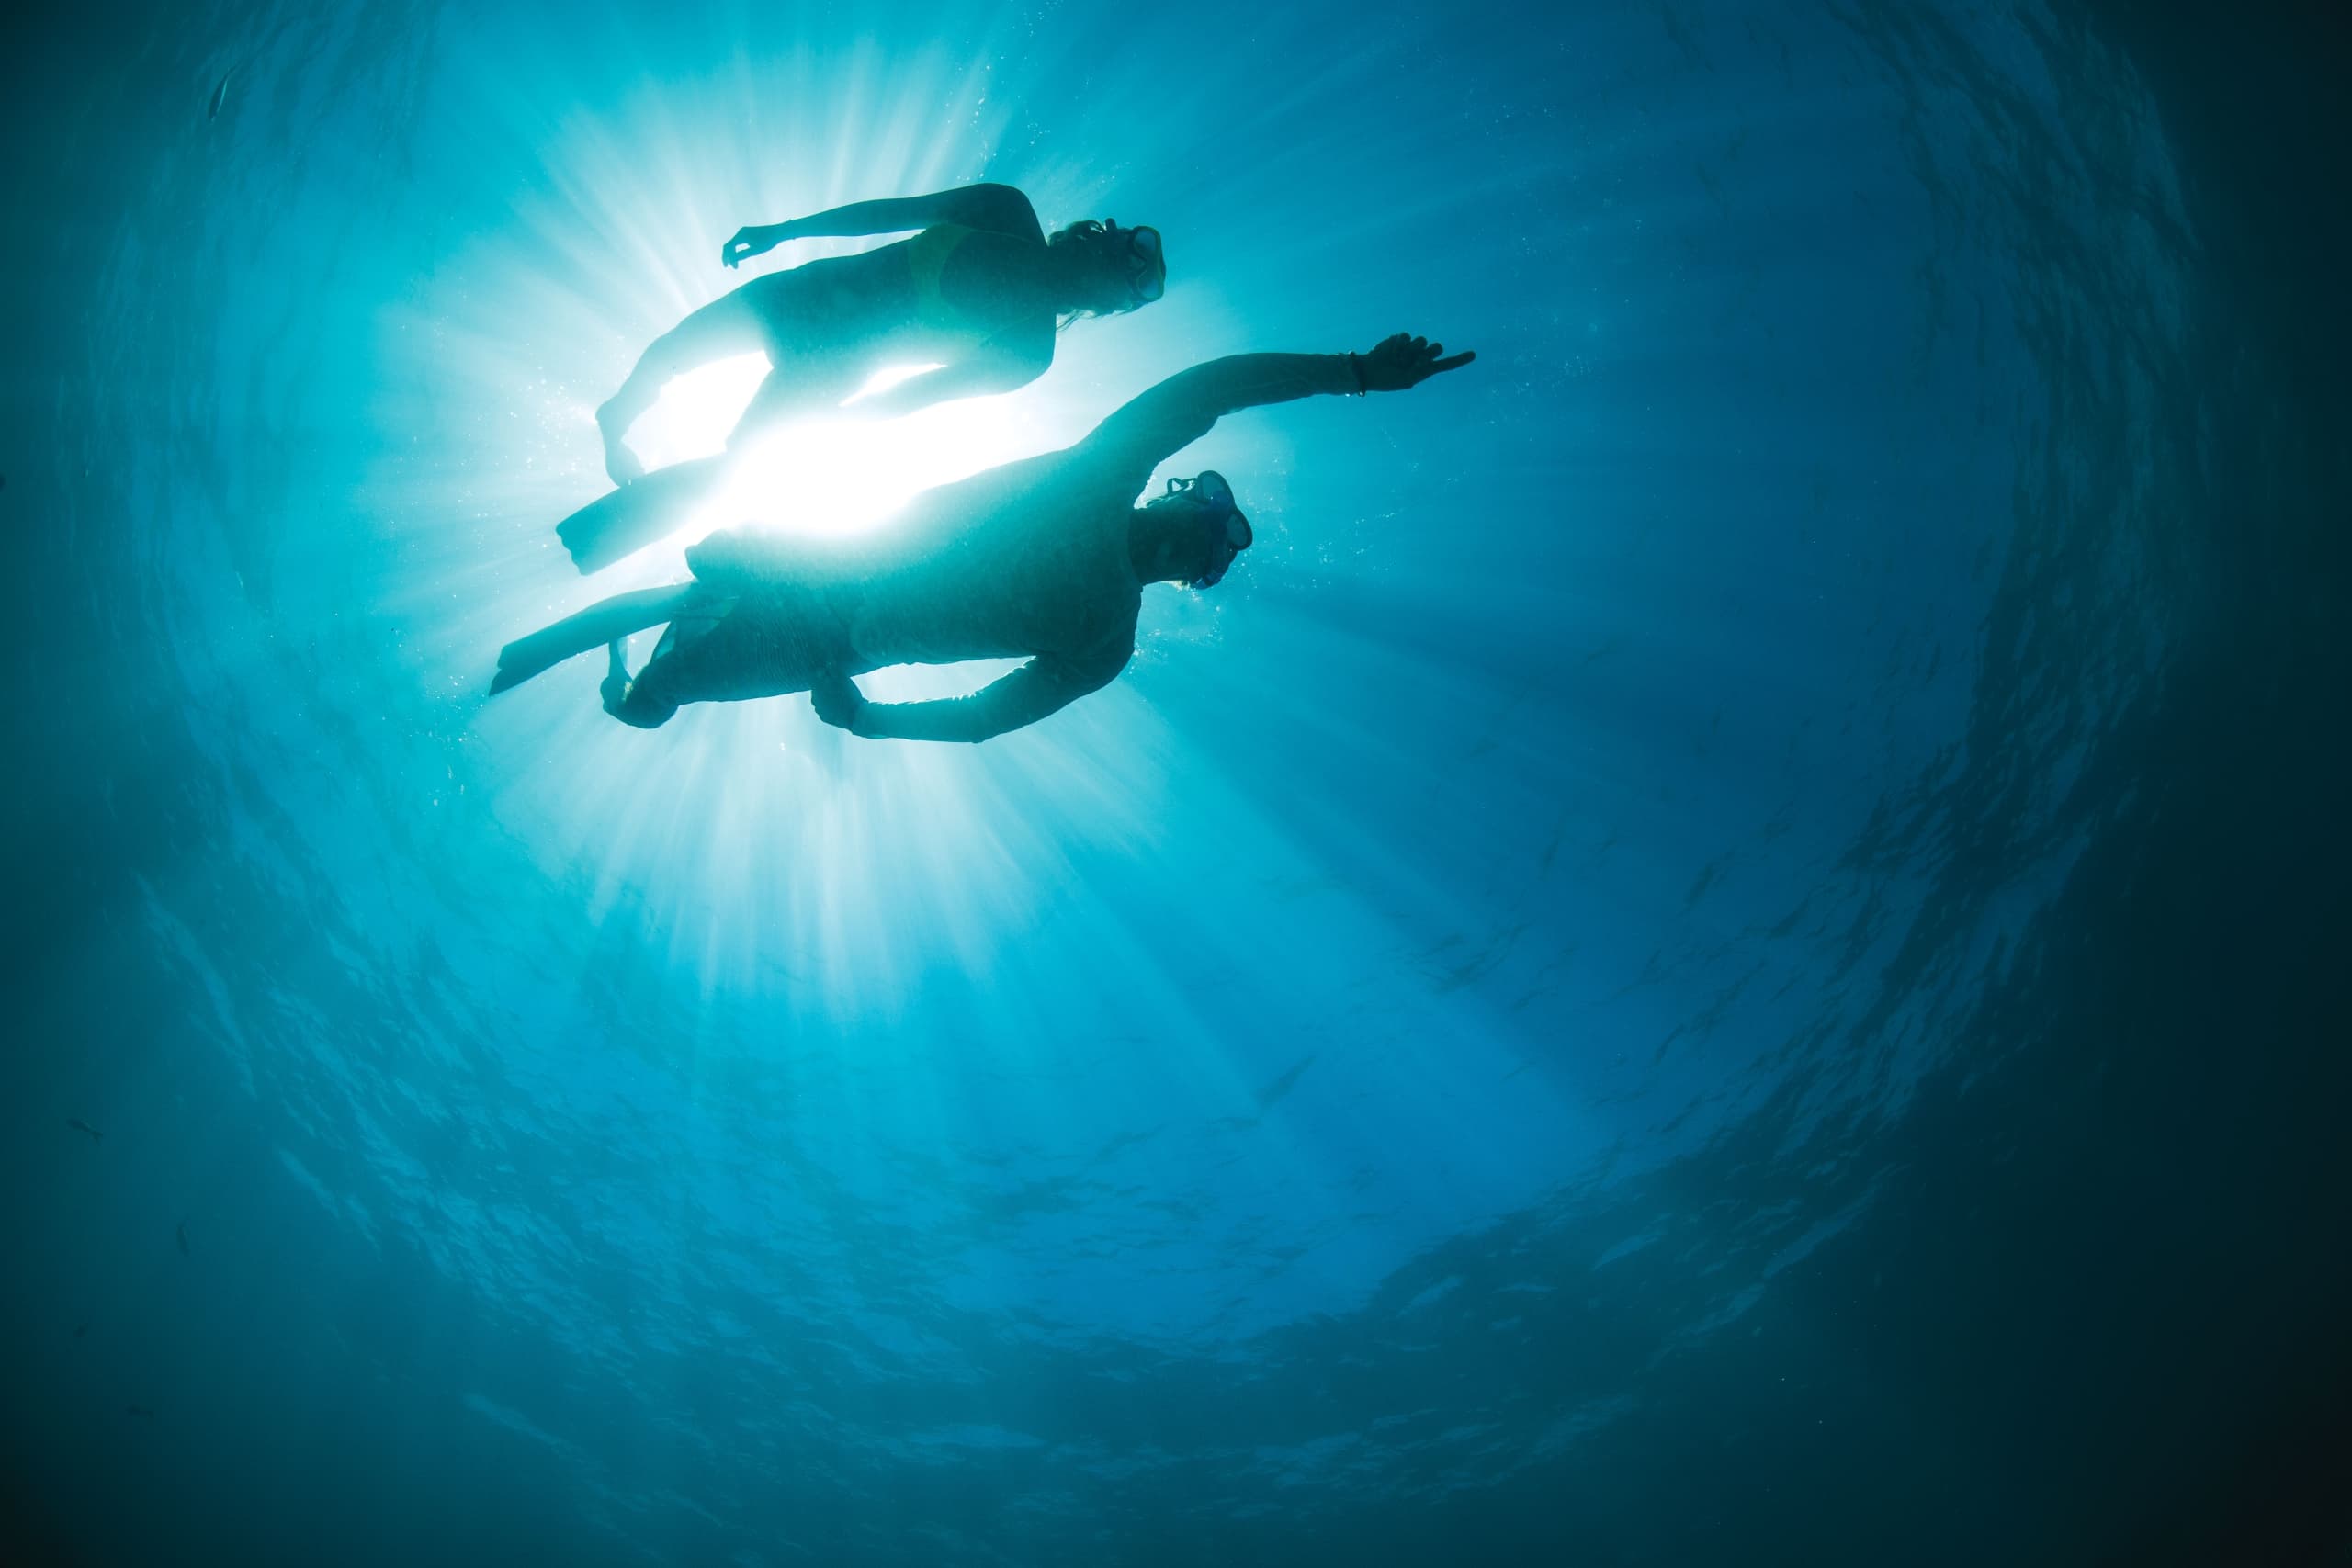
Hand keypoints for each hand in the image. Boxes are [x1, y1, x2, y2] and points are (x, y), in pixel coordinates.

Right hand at [722, 223, 786, 268]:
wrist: (778, 232)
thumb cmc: (768, 241)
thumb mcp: (755, 250)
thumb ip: (743, 254)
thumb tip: (731, 259)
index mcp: (741, 235)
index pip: (729, 246)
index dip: (727, 257)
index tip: (730, 267)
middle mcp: (740, 232)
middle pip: (729, 245)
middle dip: (728, 256)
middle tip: (729, 267)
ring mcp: (743, 232)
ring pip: (733, 244)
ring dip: (732, 254)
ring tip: (735, 265)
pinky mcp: (747, 233)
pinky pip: (738, 243)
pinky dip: (736, 250)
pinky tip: (739, 257)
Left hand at [809, 668, 864, 730]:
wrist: (856, 715)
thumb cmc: (850, 694)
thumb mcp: (843, 678)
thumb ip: (833, 669)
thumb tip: (827, 662)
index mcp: (816, 688)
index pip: (814, 677)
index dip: (822, 674)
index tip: (829, 673)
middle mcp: (814, 699)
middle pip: (816, 689)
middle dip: (823, 686)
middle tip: (836, 685)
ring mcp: (818, 710)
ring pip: (819, 700)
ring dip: (825, 697)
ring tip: (838, 695)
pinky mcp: (823, 718)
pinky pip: (823, 710)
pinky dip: (828, 707)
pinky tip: (837, 705)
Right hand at [1354, 333, 1474, 391]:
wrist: (1370, 371)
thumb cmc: (1388, 380)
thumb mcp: (1407, 379)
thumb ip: (1420, 369)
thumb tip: (1425, 356)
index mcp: (1425, 370)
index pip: (1446, 364)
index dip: (1460, 359)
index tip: (1473, 354)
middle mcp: (1421, 356)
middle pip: (1436, 348)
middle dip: (1428, 352)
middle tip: (1412, 362)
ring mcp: (1412, 347)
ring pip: (1422, 341)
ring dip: (1410, 350)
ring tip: (1397, 359)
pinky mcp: (1402, 339)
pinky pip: (1407, 336)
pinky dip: (1400, 344)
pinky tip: (1391, 351)